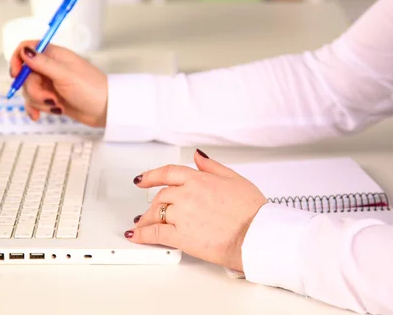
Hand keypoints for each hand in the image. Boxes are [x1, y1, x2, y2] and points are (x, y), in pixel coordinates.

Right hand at [9, 41, 107, 127]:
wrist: (105, 110)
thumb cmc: (92, 89)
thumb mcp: (66, 75)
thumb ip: (43, 63)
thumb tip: (25, 51)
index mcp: (54, 55)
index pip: (27, 49)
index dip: (18, 60)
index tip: (16, 75)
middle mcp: (50, 68)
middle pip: (26, 75)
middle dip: (34, 90)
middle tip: (50, 98)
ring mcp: (50, 84)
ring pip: (29, 90)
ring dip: (39, 101)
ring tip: (56, 106)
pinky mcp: (51, 98)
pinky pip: (34, 101)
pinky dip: (35, 108)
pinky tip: (37, 116)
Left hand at [125, 149, 266, 272]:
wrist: (255, 234)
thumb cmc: (251, 210)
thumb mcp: (234, 178)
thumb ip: (211, 166)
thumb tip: (198, 156)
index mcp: (198, 179)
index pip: (167, 173)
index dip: (151, 176)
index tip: (142, 180)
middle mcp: (186, 195)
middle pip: (161, 196)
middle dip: (153, 204)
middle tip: (148, 210)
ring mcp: (182, 215)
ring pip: (155, 214)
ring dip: (146, 220)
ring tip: (142, 225)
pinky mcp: (181, 236)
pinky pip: (155, 233)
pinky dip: (142, 235)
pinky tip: (137, 236)